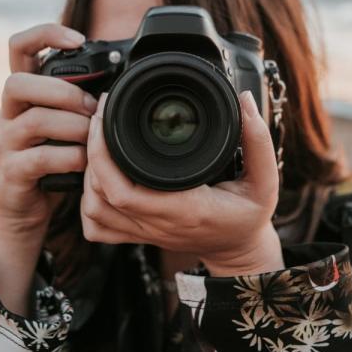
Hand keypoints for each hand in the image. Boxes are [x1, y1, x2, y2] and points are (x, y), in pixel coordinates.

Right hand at [0, 23, 97, 236]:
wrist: (29, 207)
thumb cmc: (57, 158)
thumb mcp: (69, 123)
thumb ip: (83, 100)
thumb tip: (123, 79)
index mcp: (24, 92)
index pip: (19, 47)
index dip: (45, 34)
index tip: (78, 39)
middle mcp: (10, 112)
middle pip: (17, 83)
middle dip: (61, 91)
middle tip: (92, 107)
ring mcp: (7, 143)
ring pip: (32, 121)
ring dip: (71, 126)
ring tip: (92, 136)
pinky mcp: (13, 172)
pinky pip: (39, 159)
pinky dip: (69, 158)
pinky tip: (85, 163)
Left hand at [81, 91, 284, 276]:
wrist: (239, 251)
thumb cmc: (248, 217)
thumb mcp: (265, 181)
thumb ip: (259, 142)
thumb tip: (245, 101)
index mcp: (183, 208)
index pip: (124, 189)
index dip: (103, 153)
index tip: (107, 115)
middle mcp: (157, 223)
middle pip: (100, 195)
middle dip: (90, 153)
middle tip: (100, 117)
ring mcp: (144, 232)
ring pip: (93, 211)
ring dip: (87, 176)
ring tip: (97, 142)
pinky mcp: (137, 235)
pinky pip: (97, 228)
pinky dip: (88, 204)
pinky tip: (97, 179)